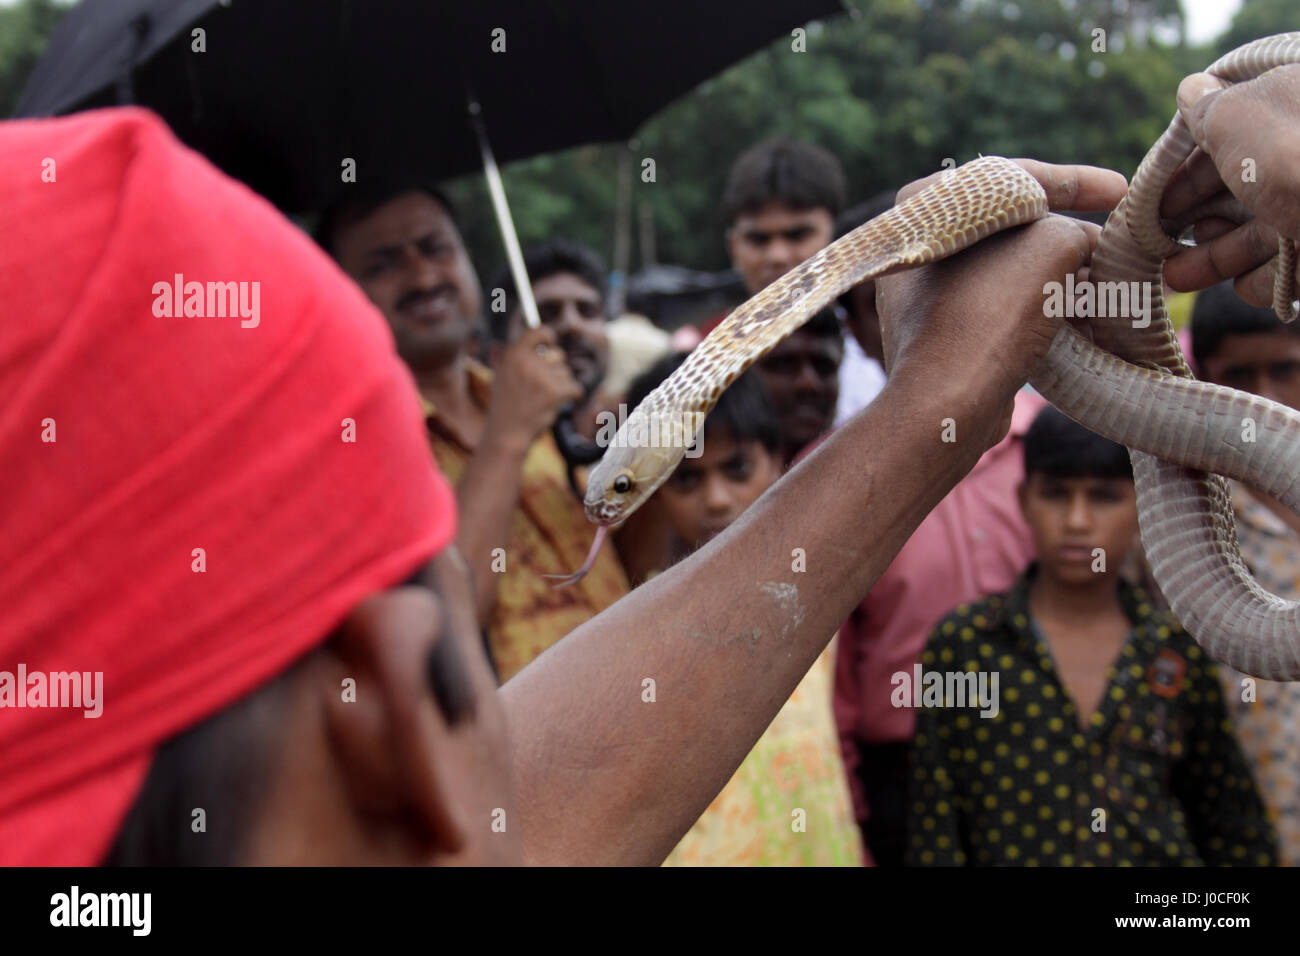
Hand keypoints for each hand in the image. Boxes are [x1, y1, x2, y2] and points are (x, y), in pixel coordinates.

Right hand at [484, 326, 583, 452]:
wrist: (507, 433)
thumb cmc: (507, 405)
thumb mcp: (504, 374)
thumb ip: (522, 356)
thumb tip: (545, 338)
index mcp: (513, 354)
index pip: (539, 332)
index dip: (549, 337)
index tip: (551, 343)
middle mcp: (528, 362)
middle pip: (558, 354)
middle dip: (557, 368)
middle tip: (545, 384)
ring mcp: (542, 376)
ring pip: (566, 373)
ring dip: (561, 385)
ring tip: (544, 399)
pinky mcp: (555, 392)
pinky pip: (575, 387)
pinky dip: (572, 395)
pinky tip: (559, 403)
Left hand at [877, 160, 1119, 439]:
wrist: (946, 402)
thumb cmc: (991, 311)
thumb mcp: (1052, 246)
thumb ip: (1077, 230)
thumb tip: (1092, 246)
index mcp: (926, 206)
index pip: (1013, 178)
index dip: (1076, 181)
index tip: (1122, 191)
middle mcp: (917, 246)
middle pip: (1011, 226)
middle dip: (1070, 235)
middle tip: (1116, 242)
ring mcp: (924, 292)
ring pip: (1008, 270)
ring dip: (1061, 276)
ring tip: (1109, 286)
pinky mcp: (940, 333)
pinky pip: (999, 306)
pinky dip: (1039, 307)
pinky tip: (1084, 319)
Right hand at [1163, 65, 1299, 304]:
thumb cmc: (1297, 160)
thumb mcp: (1237, 118)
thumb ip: (1208, 108)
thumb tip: (1191, 90)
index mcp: (1292, 108)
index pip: (1232, 132)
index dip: (1186, 164)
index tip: (1154, 194)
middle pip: (1240, 188)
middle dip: (1193, 216)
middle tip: (1158, 239)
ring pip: (1258, 232)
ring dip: (1213, 256)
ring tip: (1177, 275)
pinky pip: (1286, 268)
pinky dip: (1261, 279)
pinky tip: (1244, 284)